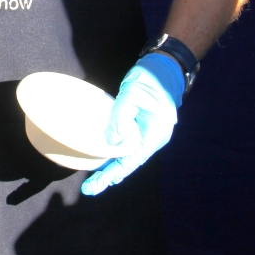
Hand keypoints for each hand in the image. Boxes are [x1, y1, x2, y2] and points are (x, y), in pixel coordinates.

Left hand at [81, 53, 184, 196]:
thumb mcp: (132, 96)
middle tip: (89, 187)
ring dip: (112, 166)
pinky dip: (116, 153)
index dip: (111, 175)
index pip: (130, 161)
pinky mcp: (144, 126)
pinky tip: (105, 157)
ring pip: (128, 155)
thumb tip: (110, 142)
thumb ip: (120, 119)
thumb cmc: (151, 79)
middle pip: (129, 162)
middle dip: (110, 175)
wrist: (165, 67)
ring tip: (94, 178)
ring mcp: (149, 133)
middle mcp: (153, 138)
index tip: (94, 185)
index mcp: (154, 134)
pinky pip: (128, 144)